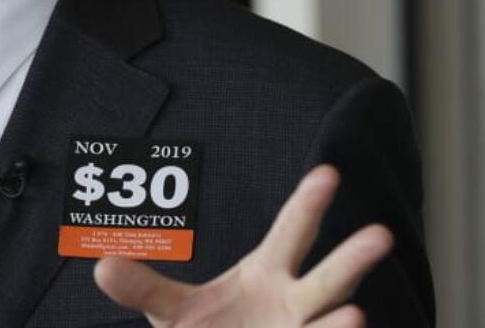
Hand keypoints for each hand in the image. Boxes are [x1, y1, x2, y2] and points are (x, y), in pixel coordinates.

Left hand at [93, 165, 392, 327]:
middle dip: (353, 257)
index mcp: (268, 274)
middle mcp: (294, 305)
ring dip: (342, 322)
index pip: (291, 231)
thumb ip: (141, 288)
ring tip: (356, 314)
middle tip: (382, 233)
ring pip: (331, 323)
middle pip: (328, 277)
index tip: (328, 171)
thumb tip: (101, 266)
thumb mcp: (170, 311)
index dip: (308, 202)